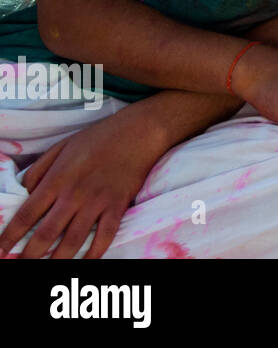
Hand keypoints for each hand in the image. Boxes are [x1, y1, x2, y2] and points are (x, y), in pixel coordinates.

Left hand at [0, 106, 169, 258]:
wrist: (138, 131)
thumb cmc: (98, 137)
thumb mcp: (61, 147)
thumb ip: (39, 170)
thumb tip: (24, 192)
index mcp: (57, 179)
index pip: (26, 214)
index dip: (10, 236)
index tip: (0, 250)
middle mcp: (74, 194)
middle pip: (46, 233)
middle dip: (29, 255)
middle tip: (20, 265)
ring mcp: (97, 201)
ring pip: (73, 240)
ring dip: (58, 260)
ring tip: (47, 270)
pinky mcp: (118, 205)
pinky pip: (105, 235)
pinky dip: (95, 252)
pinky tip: (86, 262)